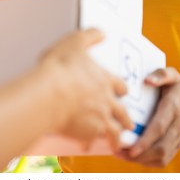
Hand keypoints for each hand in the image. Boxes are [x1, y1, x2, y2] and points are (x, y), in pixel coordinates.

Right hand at [38, 29, 133, 150]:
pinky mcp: (88, 132)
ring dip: (117, 137)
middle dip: (127, 119)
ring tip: (118, 143)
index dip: (122, 89)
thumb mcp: (75, 42)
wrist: (49, 94)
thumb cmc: (60, 67)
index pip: (120, 86)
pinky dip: (90, 143)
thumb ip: (90, 36)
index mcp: (105, 80)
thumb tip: (102, 32)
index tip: (123, 93)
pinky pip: (93, 141)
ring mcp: (99, 118)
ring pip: (114, 131)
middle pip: (122, 112)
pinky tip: (85, 146)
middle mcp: (107, 101)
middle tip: (130, 124)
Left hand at [118, 67, 179, 166]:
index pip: (159, 128)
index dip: (146, 141)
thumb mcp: (172, 75)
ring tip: (121, 154)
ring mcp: (178, 138)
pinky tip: (132, 157)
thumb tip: (147, 80)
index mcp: (173, 108)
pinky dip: (148, 162)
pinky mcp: (176, 145)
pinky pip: (163, 160)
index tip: (131, 149)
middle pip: (160, 148)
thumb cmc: (178, 87)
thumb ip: (161, 75)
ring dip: (141, 160)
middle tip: (118, 151)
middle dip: (139, 155)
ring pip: (162, 157)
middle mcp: (177, 126)